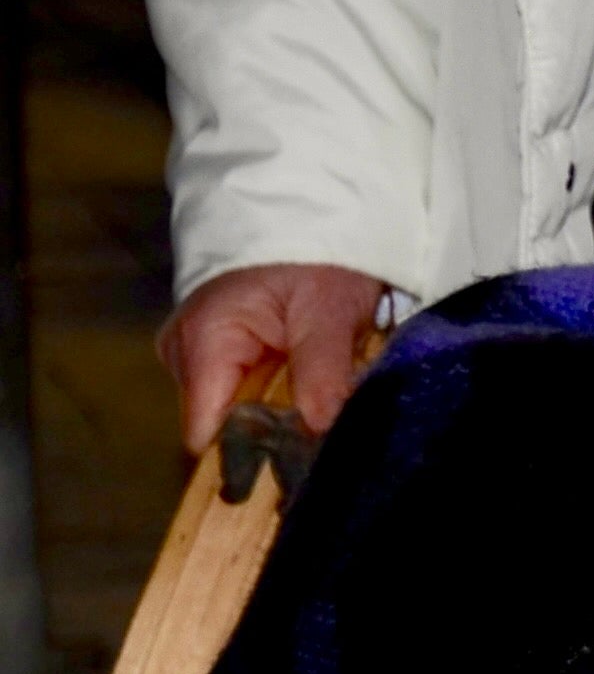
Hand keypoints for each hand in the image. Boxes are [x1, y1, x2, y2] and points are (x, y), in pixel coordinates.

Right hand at [159, 263, 384, 453]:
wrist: (311, 212)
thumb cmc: (316, 255)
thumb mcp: (329, 310)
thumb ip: (323, 372)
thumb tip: (319, 428)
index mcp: (203, 342)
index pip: (207, 430)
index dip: (249, 453)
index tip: (298, 461)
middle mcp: (185, 352)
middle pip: (221, 424)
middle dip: (274, 428)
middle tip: (325, 410)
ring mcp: (196, 352)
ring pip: (235, 408)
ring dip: (279, 405)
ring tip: (320, 377)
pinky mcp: (214, 350)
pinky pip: (241, 387)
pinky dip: (276, 387)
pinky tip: (305, 368)